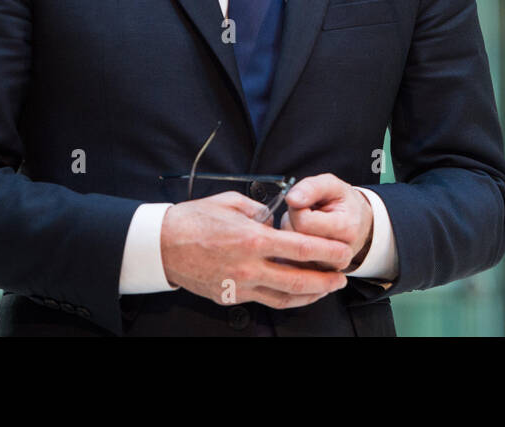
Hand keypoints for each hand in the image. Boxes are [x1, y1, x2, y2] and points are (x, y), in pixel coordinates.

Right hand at [159, 192, 352, 308]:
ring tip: (326, 288)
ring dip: (310, 295)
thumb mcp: (231, 202)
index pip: (301, 248)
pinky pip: (264, 301)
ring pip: (284, 298)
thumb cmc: (194, 220)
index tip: (343, 252)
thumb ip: (258, 211)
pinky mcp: (230, 297)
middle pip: (298, 280)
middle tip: (342, 277)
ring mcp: (240, 286)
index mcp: (253, 239)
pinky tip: (296, 293)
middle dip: (326, 280)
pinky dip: (285, 298)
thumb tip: (274, 218)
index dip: (327, 252)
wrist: (162, 245)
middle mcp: (249, 267)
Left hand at [282, 174, 373, 269]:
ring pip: (290, 253)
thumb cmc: (343, 204)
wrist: (358, 225)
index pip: (303, 222)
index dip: (297, 208)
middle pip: (295, 240)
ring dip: (290, 236)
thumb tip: (291, 199)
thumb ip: (311, 187)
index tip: (305, 204)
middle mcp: (339, 255)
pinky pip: (290, 264)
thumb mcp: (332, 185)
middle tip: (304, 215)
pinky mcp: (317, 278)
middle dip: (292, 223)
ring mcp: (328, 270)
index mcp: (346, 229)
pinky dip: (289, 250)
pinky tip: (301, 240)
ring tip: (305, 227)